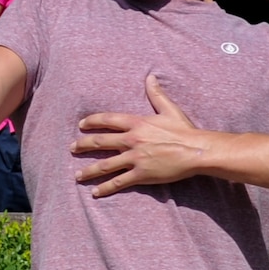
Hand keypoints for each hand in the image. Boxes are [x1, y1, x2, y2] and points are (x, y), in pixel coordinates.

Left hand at [70, 74, 203, 196]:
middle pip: (100, 142)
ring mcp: (135, 158)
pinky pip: (119, 182)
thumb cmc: (184, 130)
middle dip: (83, 145)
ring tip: (77, 175)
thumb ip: (156, 94)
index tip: (81, 124)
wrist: (197, 151)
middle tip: (72, 148)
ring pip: (105, 165)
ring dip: (89, 170)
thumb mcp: (169, 109)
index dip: (92, 122)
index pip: (107, 120)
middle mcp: (132, 140)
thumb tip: (150, 77)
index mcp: (137, 123)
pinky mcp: (141, 174)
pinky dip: (105, 188)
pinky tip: (95, 192)